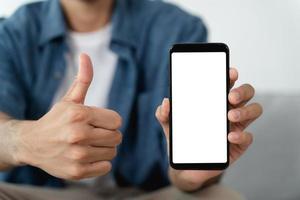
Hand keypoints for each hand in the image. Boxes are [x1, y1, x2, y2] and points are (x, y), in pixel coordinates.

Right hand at [15, 54, 121, 179]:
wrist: (32, 144)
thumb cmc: (56, 120)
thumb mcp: (69, 99)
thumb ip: (83, 79)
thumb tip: (85, 55)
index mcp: (79, 114)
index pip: (117, 121)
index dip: (109, 121)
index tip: (97, 122)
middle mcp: (78, 135)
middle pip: (117, 137)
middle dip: (108, 135)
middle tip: (92, 134)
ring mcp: (78, 155)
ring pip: (113, 152)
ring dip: (104, 148)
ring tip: (88, 145)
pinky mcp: (77, 172)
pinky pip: (106, 167)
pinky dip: (99, 163)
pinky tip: (86, 156)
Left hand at [156, 68, 262, 190]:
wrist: (186, 166)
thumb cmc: (182, 139)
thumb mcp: (169, 124)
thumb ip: (163, 113)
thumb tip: (166, 101)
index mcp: (214, 101)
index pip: (227, 83)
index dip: (231, 75)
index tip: (229, 72)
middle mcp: (228, 110)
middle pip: (246, 92)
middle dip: (242, 91)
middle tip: (230, 96)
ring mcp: (236, 126)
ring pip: (254, 110)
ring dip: (245, 110)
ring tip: (230, 115)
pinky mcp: (238, 144)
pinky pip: (248, 137)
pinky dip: (241, 135)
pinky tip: (229, 137)